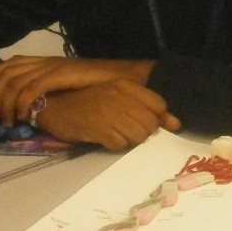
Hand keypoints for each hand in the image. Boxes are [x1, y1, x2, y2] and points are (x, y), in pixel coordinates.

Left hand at [0, 55, 154, 125]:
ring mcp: (52, 67)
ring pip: (15, 83)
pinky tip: (24, 116)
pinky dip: (22, 103)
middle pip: (8, 72)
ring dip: (6, 103)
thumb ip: (55, 87)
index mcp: (49, 61)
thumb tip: (39, 101)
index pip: (13, 62)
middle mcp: (47, 61)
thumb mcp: (72, 83)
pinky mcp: (58, 76)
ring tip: (7, 120)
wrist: (123, 77)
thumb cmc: (102, 83)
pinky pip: (31, 89)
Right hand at [33, 80, 180, 150]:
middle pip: (150, 124)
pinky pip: (120, 145)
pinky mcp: (98, 129)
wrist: (54, 107)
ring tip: (115, 133)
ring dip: (129, 139)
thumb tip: (177, 123)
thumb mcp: (117, 97)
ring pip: (138, 136)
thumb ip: (147, 108)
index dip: (157, 118)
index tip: (147, 122)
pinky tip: (105, 138)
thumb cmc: (88, 102)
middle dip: (142, 131)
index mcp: (126, 85)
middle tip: (127, 129)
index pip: (159, 105)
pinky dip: (115, 145)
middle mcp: (119, 96)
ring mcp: (109, 113)